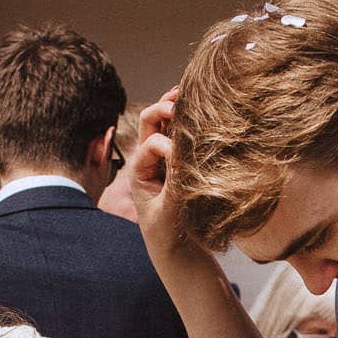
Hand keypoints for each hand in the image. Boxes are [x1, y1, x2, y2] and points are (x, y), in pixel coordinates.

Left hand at [128, 87, 195, 259]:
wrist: (175, 247)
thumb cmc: (167, 232)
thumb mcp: (168, 210)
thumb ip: (173, 185)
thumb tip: (181, 155)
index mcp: (138, 171)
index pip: (151, 145)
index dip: (166, 145)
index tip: (179, 157)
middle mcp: (148, 159)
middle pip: (150, 121)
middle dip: (162, 108)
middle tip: (178, 100)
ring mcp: (163, 157)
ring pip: (165, 122)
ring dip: (174, 106)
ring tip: (186, 90)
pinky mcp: (179, 159)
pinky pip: (180, 132)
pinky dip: (187, 118)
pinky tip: (199, 107)